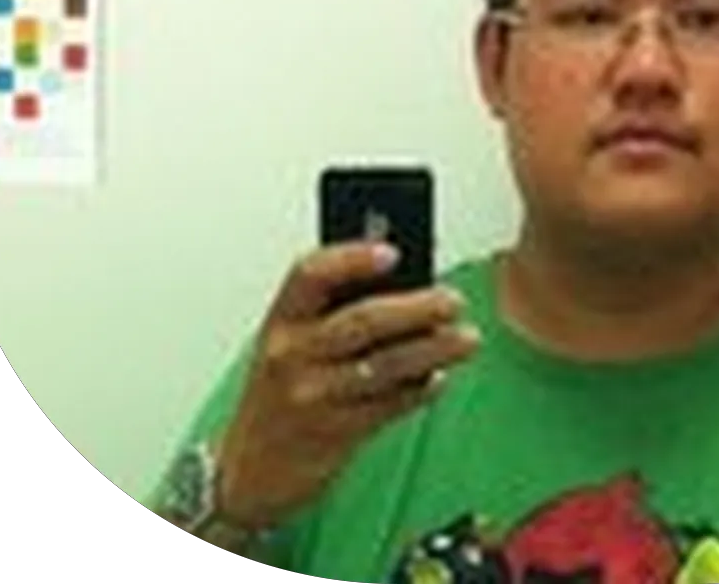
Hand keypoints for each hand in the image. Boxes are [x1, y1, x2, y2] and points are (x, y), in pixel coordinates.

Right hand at [214, 240, 478, 528]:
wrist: (252, 466)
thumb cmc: (284, 388)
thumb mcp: (294, 342)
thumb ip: (335, 311)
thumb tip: (407, 281)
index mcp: (282, 320)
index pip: (310, 275)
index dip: (351, 258)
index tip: (393, 252)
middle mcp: (292, 354)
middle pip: (362, 320)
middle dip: (416, 308)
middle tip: (454, 300)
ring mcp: (313, 395)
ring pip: (385, 365)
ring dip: (434, 350)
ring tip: (467, 338)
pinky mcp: (335, 432)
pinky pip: (389, 405)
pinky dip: (421, 389)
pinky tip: (440, 377)